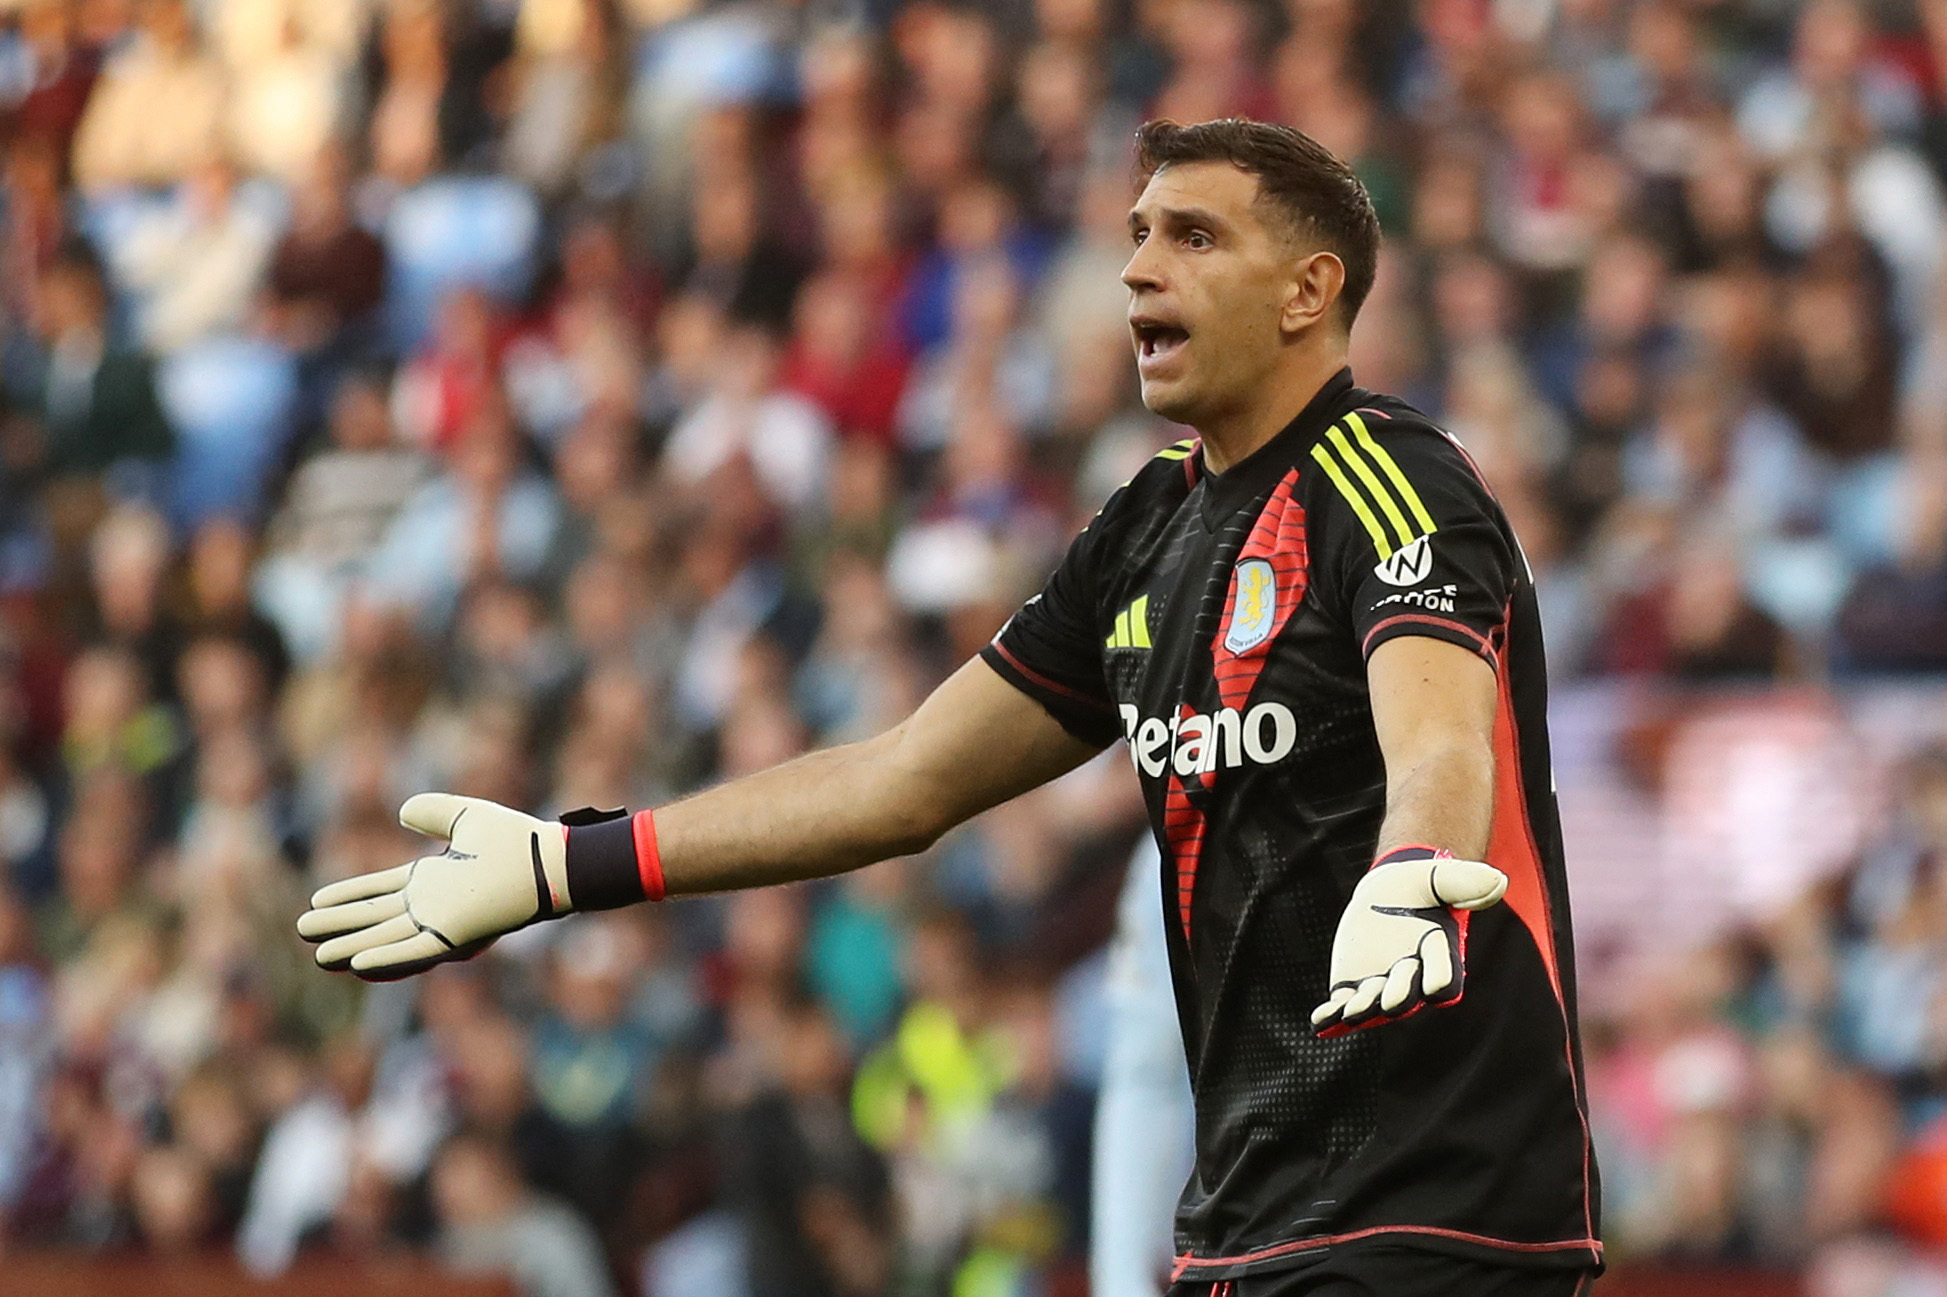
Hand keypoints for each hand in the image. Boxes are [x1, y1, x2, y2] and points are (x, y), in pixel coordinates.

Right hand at [296, 793, 570, 980]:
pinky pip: (416, 952)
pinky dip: (388, 959)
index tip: (318, 899)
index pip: (381, 890)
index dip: (349, 896)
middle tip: (304, 931)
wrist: (548, 860)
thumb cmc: (516, 841)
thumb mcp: (466, 818)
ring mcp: (442, 924)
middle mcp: (433, 906)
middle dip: (341, 926)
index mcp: (433, 881)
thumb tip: (402, 811)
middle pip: (376, 919)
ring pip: (388, 940)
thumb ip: (433, 814)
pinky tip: (358, 964)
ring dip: (354, 948)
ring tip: (320, 956)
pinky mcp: (456, 937)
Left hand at [1310, 855, 1506, 1036]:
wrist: (1389, 892)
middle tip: (1387, 989)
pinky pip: (1340, 1006)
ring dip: (1362, 1010)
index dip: (1437, 980)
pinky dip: (1331, 1016)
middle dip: (1398, 995)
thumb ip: (1467, 882)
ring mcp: (1380, 986)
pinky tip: (1321, 1019)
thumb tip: (1497, 882)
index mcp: (1439, 959)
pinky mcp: (1351, 985)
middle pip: (1406, 999)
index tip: (1430, 976)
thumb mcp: (1443, 878)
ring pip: (1372, 1007)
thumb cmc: (1421, 886)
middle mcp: (1412, 981)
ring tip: (1351, 1010)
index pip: (1445, 984)